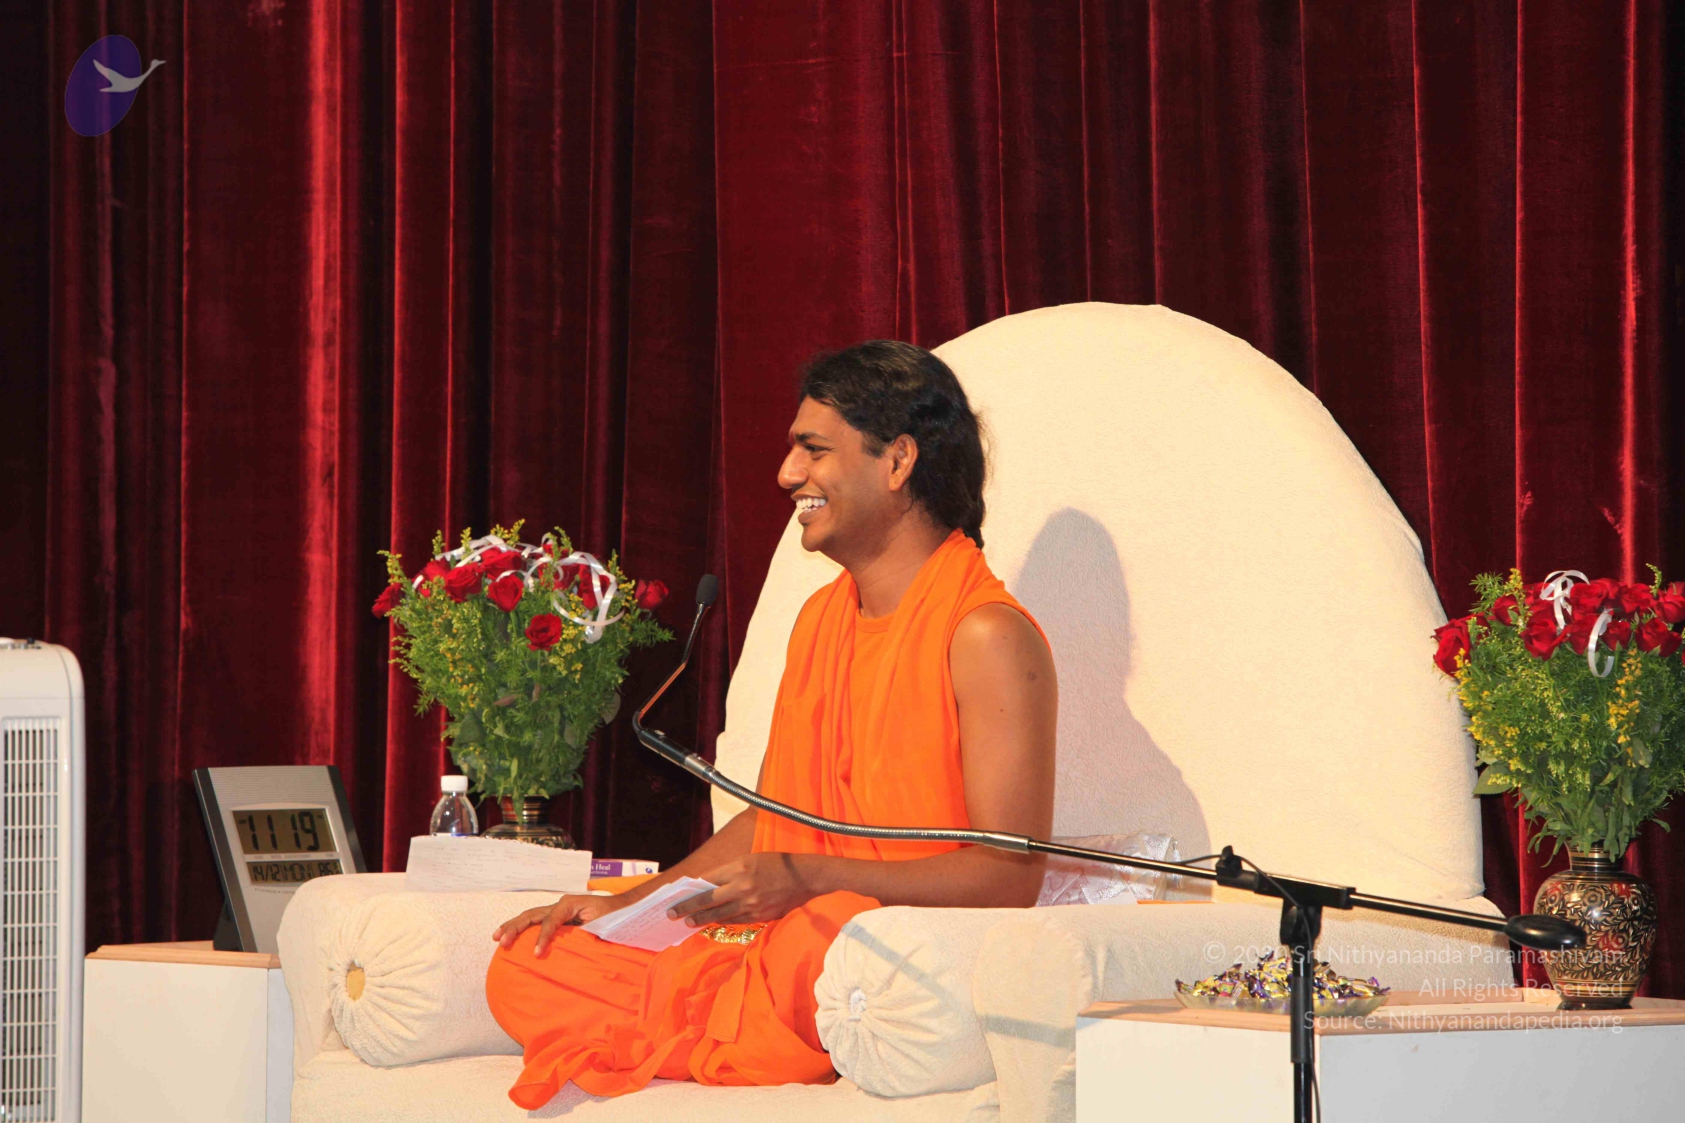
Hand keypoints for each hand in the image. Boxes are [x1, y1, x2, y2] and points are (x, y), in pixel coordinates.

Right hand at [493, 893, 628, 955]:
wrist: (623, 908)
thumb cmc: (613, 917)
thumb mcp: (601, 925)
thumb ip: (585, 933)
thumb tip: (573, 948)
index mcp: (569, 904)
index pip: (550, 921)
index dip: (542, 937)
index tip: (536, 954)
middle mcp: (560, 904)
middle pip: (532, 914)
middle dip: (515, 927)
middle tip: (502, 942)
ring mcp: (558, 909)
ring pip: (530, 916)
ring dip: (513, 926)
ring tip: (497, 937)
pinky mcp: (558, 917)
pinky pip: (536, 921)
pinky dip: (522, 928)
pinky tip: (510, 935)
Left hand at [667, 852, 822, 926]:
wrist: (806, 878)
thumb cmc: (778, 864)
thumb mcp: (752, 859)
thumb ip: (731, 872)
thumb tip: (709, 885)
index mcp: (740, 867)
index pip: (709, 880)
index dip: (692, 889)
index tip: (679, 895)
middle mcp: (743, 886)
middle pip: (709, 900)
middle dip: (688, 908)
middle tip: (672, 914)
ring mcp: (752, 904)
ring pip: (720, 915)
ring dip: (702, 919)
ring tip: (689, 922)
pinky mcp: (760, 916)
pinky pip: (736, 921)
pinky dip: (722, 921)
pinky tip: (712, 922)